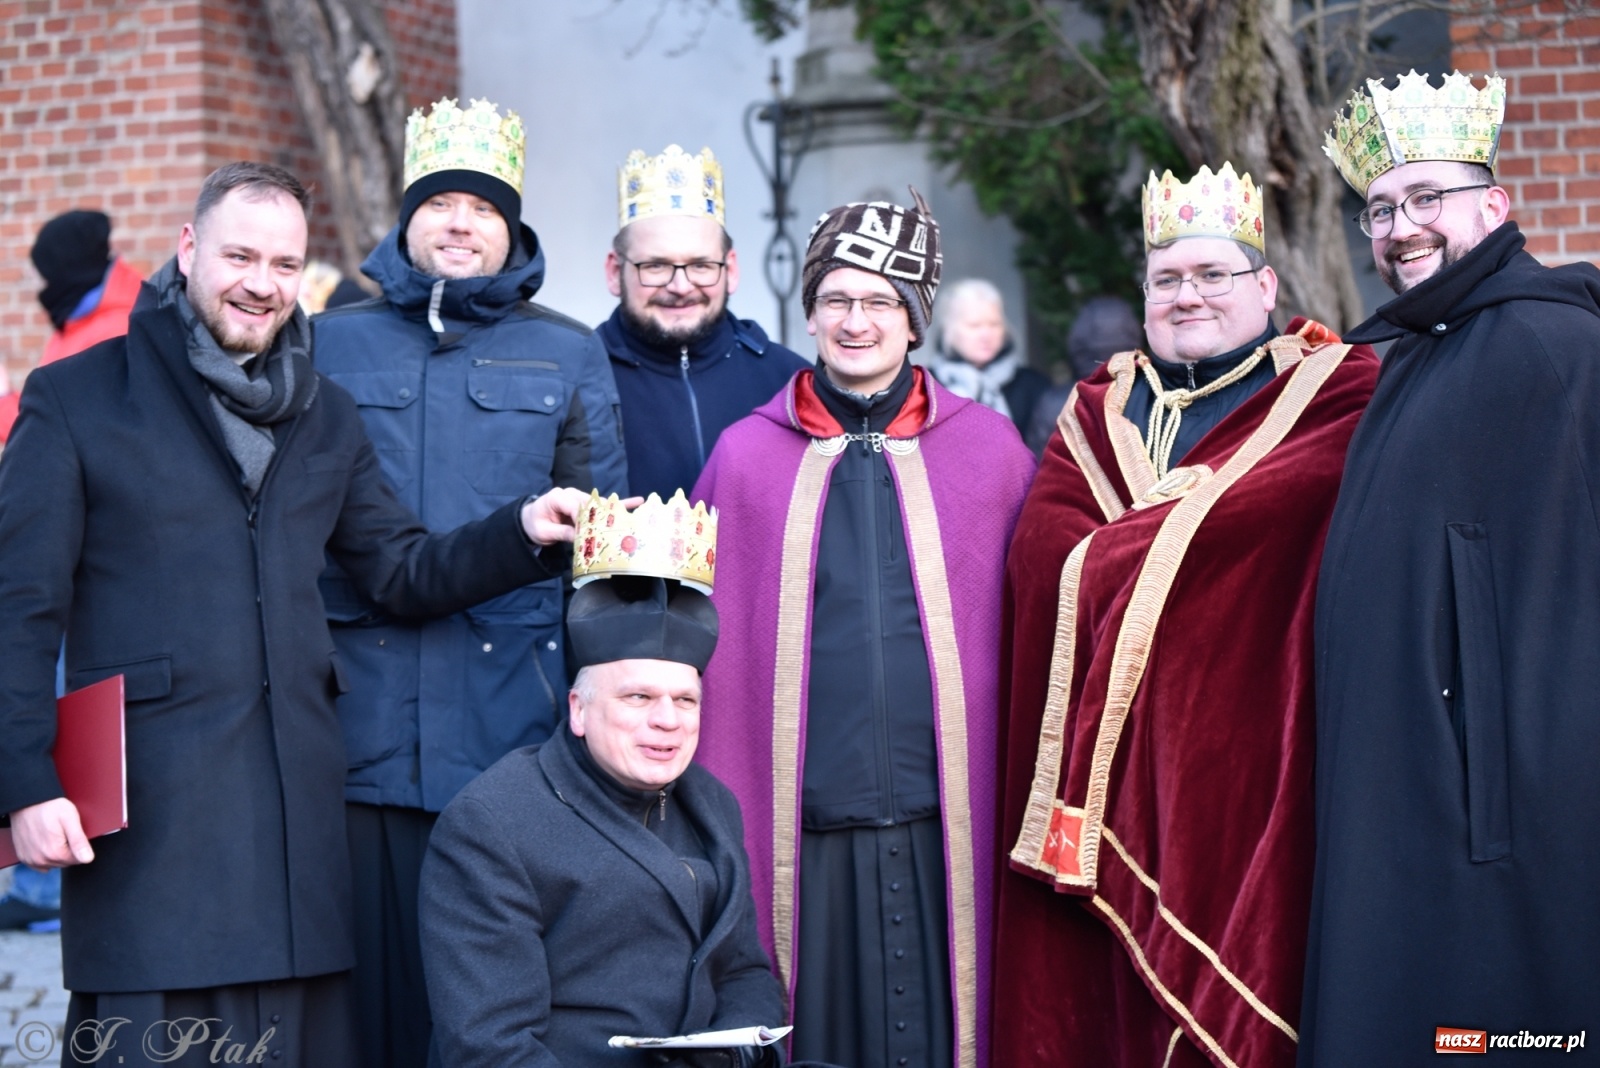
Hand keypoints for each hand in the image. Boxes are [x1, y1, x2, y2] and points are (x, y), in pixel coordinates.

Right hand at [9, 797, 93, 867]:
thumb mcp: (70, 819)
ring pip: (53, 863)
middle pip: (65, 862)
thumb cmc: (50, 808)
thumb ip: (79, 841)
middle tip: (63, 832)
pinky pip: (40, 864)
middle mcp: (41, 860)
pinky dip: (44, 856)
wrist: (27, 802)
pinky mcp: (24, 857)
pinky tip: (45, 842)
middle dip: (68, 850)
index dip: (80, 847)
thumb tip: (88, 859)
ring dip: (56, 853)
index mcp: (55, 853)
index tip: (73, 833)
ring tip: (53, 835)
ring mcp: (30, 860)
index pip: (78, 860)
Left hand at [520, 489, 643, 545]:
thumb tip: (579, 537)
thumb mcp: (544, 532)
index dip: (584, 521)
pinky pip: (602, 503)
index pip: (575, 508)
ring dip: (613, 512)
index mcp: (558, 498)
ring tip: (633, 515)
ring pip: (599, 505)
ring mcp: (580, 497)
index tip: (592, 534)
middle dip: (602, 518)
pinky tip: (637, 501)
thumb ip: (561, 533)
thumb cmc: (535, 524)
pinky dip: (618, 503)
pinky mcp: (586, 502)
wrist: (531, 519)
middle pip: (590, 506)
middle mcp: (571, 494)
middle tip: (615, 530)